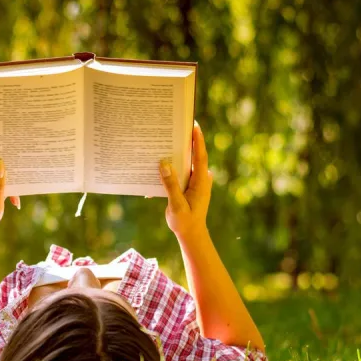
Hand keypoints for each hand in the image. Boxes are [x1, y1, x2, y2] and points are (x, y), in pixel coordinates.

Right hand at [159, 122, 212, 243]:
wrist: (190, 234)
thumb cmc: (185, 222)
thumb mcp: (176, 205)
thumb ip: (171, 185)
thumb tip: (163, 164)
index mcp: (200, 182)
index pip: (200, 156)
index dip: (198, 140)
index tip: (194, 125)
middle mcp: (200, 179)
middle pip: (193, 156)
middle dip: (185, 141)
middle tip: (176, 126)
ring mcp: (195, 182)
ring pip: (185, 163)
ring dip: (176, 153)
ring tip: (165, 140)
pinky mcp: (188, 186)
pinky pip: (180, 172)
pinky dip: (172, 166)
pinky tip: (159, 163)